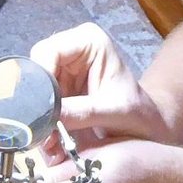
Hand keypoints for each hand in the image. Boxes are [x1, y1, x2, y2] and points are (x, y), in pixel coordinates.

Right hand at [30, 23, 170, 156]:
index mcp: (89, 41)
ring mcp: (63, 67)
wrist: (147, 125)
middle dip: (37, 100)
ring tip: (45, 141)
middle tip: (38, 129)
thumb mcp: (112, 112)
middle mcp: (72, 48)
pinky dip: (43, 121)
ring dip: (38, 115)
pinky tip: (49, 140)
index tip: (39, 108)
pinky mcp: (59, 86)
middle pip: (36, 69)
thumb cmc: (138, 113)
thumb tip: (47, 117)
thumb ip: (82, 112)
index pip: (49, 51)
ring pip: (34, 88)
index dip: (39, 78)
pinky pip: (40, 102)